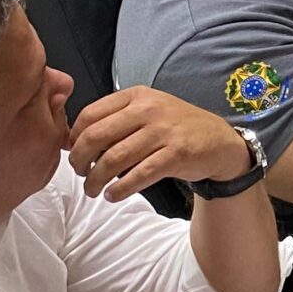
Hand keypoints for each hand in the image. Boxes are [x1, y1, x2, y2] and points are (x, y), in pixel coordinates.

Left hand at [69, 88, 257, 200]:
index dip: (74, 138)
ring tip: (93, 190)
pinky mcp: (177, 154)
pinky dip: (120, 189)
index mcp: (137, 96)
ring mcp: (164, 131)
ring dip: (96, 180)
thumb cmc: (175, 128)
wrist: (219, 141)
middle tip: (80, 174)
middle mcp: (149, 109)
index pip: (91, 114)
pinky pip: (139, 175)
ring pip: (114, 159)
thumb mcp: (148, 112)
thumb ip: (116, 120)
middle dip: (80, 160)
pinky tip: (113, 195)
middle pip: (97, 136)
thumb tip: (75, 143)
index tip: (73, 153)